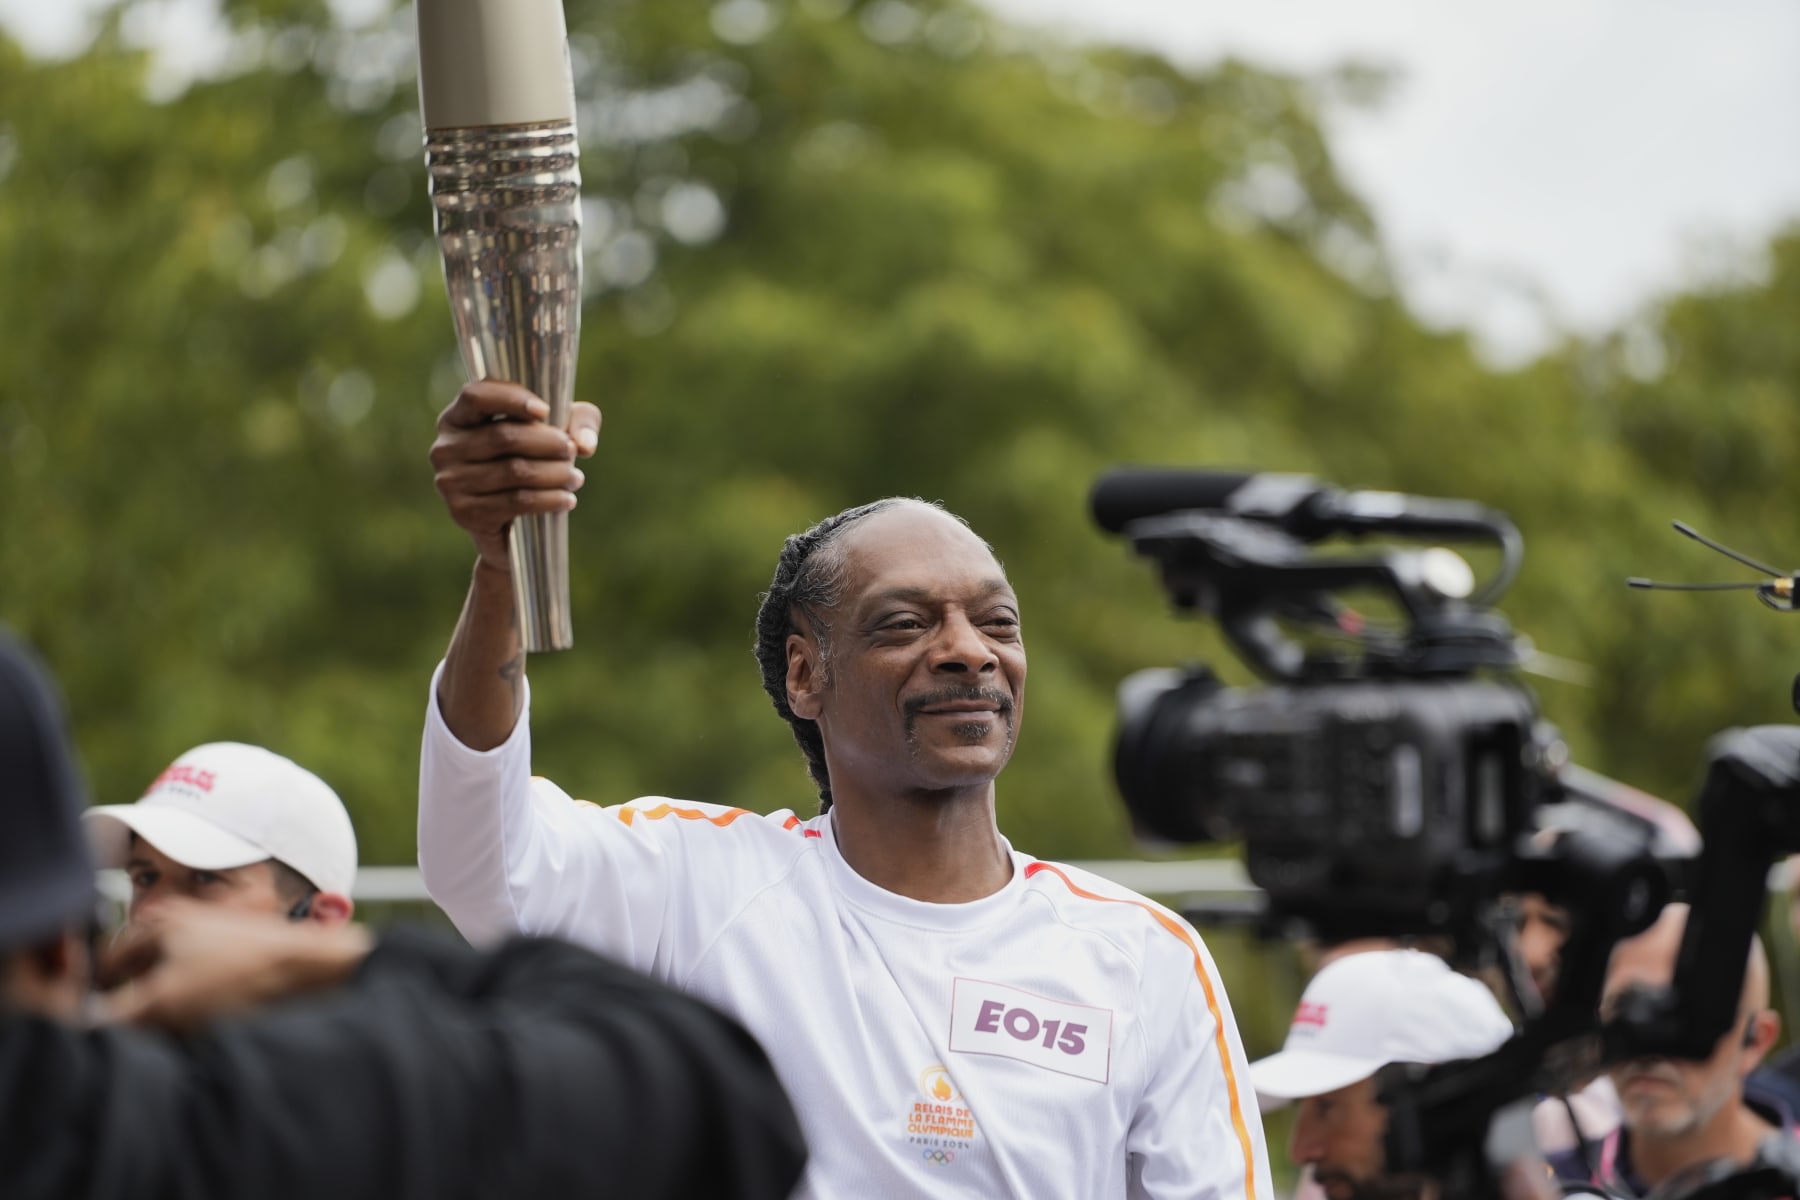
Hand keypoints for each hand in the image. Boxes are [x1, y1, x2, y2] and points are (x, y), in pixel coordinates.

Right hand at [97, 899, 373, 1031]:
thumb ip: (119, 1015)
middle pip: (137, 974)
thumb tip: (91, 1026)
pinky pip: (196, 989)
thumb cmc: (244, 975)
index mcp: (159, 921)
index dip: (100, 998)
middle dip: (138, 1004)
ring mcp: (210, 938)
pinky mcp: (234, 957)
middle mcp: (182, 922)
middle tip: (151, 1028)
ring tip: (187, 1024)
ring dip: (168, 1010)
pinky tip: (211, 1021)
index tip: (104, 1027)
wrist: (314, 969)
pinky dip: (195, 1008)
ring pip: (167, 985)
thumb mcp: (167, 1001)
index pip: (105, 964)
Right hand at [429, 381, 601, 570]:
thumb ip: (579, 421)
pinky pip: (515, 502)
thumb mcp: (559, 430)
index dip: (512, 398)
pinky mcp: (464, 513)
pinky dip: (547, 500)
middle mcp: (445, 447)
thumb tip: (584, 443)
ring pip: (513, 471)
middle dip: (547, 442)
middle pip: (503, 436)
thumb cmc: (534, 460)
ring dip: (553, 474)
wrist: (511, 524)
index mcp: (458, 417)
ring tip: (576, 478)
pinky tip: (567, 500)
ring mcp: (450, 482)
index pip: (476, 396)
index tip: (546, 410)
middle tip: (572, 451)